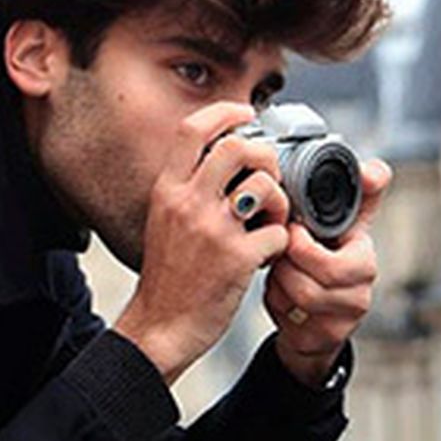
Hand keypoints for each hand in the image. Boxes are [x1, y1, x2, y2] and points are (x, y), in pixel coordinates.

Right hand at [113, 103, 294, 383]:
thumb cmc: (166, 279)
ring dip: (279, 201)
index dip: (227, 113)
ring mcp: (213, 230)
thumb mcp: (162, 221)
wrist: (159, 328)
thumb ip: (186, 189)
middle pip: (238, 147)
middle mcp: (187, 204)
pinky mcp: (237, 259)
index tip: (247, 115)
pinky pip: (277, 231)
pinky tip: (267, 253)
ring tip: (270, 220)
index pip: (194, 129)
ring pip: (265, 186)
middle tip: (268, 177)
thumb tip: (222, 158)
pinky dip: (281, 241)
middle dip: (264, 156)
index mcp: (167, 191)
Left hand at [263, 159, 388, 388]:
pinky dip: (276, 300)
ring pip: (299, 296)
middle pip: (315, 278)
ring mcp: (344, 319)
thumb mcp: (345, 227)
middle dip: (288, 261)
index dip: (306, 245)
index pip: (337, 259)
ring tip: (279, 266)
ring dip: (280, 279)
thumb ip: (359, 195)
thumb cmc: (329, 262)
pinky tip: (279, 289)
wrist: (320, 315)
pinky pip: (288, 317)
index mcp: (364, 259)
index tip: (293, 230)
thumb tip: (375, 170)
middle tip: (278, 248)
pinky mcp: (323, 338)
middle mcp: (361, 292)